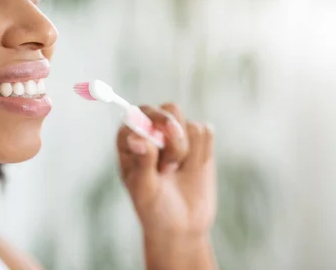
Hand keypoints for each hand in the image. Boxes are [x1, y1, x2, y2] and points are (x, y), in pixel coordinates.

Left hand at [117, 103, 216, 268]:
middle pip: (168, 110)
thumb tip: (136, 137)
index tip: (157, 147)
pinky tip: (193, 169)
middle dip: (174, 136)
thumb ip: (142, 162)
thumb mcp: (144, 189)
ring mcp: (175, 134)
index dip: (151, 125)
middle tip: (169, 166)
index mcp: (129, 138)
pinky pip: (206, 130)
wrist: (182, 226)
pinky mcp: (198, 140)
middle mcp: (151, 130)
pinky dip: (203, 151)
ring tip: (176, 171)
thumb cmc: (154, 208)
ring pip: (189, 123)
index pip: (139, 113)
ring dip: (186, 149)